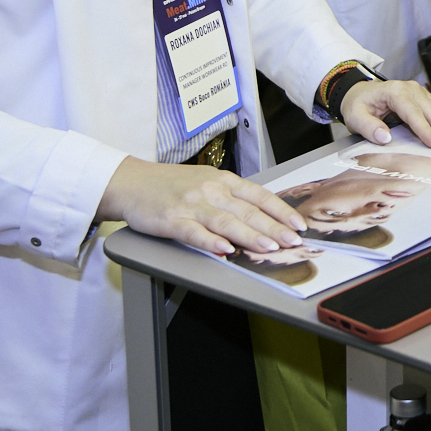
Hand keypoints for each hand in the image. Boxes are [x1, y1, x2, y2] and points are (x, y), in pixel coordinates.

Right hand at [99, 157, 305, 257]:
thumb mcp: (207, 183)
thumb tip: (265, 218)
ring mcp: (192, 205)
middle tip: (293, 242)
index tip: (299, 225)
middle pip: (248, 211)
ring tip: (269, 248)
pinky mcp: (172, 219)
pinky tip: (224, 250)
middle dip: (274, 228)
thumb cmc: (172, 185)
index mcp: (224, 180)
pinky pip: (194, 232)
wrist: (132, 182)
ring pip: (226, 221)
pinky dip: (210, 242)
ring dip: (249, 236)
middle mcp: (211, 190)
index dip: (281, 211)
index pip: (260, 196)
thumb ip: (233, 198)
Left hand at [338, 79, 430, 150]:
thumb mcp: (355, 116)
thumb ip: (369, 127)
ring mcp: (421, 93)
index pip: (413, 113)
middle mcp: (412, 90)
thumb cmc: (359, 104)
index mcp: (395, 93)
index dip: (425, 130)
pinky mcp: (426, 98)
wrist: (359, 92)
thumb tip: (384, 136)